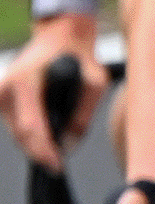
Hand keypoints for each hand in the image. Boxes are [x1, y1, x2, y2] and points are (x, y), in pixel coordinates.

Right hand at [7, 19, 101, 170]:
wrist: (60, 38)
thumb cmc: (80, 58)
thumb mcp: (95, 83)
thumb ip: (83, 116)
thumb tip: (68, 146)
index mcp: (26, 81)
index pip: (32, 127)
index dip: (45, 151)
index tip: (58, 166)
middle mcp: (8, 86)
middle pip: (21, 135)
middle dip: (40, 153)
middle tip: (58, 165)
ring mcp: (1, 91)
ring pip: (16, 132)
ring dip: (35, 145)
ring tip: (54, 152)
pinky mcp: (2, 96)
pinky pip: (15, 125)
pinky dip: (30, 135)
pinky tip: (47, 138)